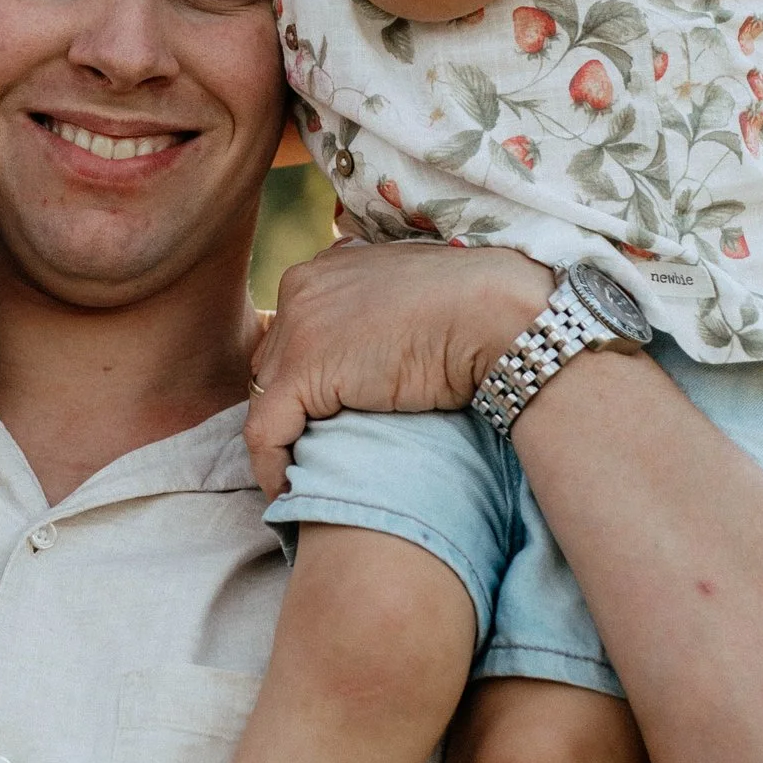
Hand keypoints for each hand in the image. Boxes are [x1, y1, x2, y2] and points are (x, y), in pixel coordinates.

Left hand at [243, 238, 554, 498]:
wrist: (496, 314)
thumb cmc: (474, 309)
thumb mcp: (408, 297)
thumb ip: (375, 312)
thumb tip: (372, 348)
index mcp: (324, 269)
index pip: (292, 332)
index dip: (304, 377)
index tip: (322, 415)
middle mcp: (300, 290)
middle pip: (274, 363)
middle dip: (292, 406)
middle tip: (310, 448)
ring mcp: (299, 329)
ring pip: (266, 398)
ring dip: (283, 438)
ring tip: (301, 475)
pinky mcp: (306, 372)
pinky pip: (266, 432)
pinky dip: (272, 467)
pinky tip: (287, 493)